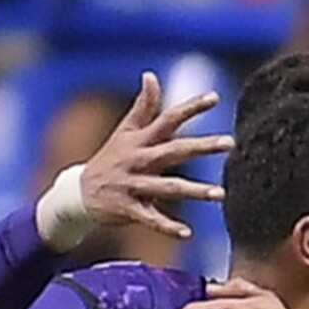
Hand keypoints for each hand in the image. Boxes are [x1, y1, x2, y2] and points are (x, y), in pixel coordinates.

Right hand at [66, 71, 232, 243]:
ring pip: (167, 187)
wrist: (78, 193)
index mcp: (140, 140)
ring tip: (220, 194)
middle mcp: (138, 160)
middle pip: (174, 151)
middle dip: (201, 146)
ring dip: (194, 191)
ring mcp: (132, 185)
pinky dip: (167, 227)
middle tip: (230, 142)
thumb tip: (151, 75)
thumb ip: (143, 106)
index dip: (190, 108)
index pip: (168, 119)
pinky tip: (187, 233)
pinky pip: (150, 219)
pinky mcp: (127, 209)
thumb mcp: (124, 132)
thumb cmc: (110, 158)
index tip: (215, 97)